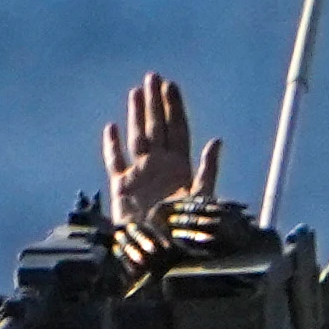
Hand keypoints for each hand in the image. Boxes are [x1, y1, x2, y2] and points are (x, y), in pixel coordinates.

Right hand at [101, 72, 221, 226]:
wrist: (158, 252)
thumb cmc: (183, 230)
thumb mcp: (200, 200)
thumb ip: (208, 171)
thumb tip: (217, 141)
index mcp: (180, 167)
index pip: (178, 130)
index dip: (175, 108)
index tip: (171, 86)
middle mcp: (160, 166)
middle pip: (157, 127)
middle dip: (156, 103)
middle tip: (153, 76)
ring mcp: (140, 175)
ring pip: (137, 137)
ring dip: (137, 115)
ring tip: (137, 92)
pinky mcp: (122, 188)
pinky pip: (115, 161)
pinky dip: (112, 146)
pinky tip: (111, 128)